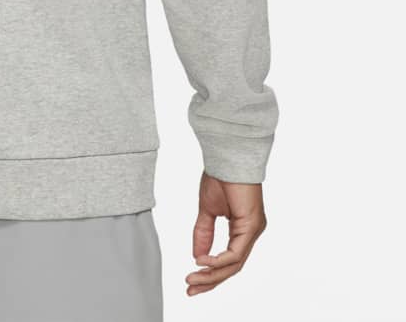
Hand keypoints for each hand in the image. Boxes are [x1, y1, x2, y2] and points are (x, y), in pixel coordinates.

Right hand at [185, 171, 266, 295]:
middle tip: (191, 289)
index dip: (210, 273)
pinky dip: (219, 260)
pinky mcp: (252, 225)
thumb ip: (203, 233)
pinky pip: (236, 252)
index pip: (228, 260)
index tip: (191, 281)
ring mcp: (253, 230)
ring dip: (212, 274)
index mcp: (242, 229)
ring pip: (234, 264)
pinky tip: (203, 261)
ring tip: (193, 279)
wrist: (227, 155)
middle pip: (232, 267)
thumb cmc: (219, 176)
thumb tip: (197, 256)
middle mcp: (251, 233)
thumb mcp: (206, 210)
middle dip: (210, 280)